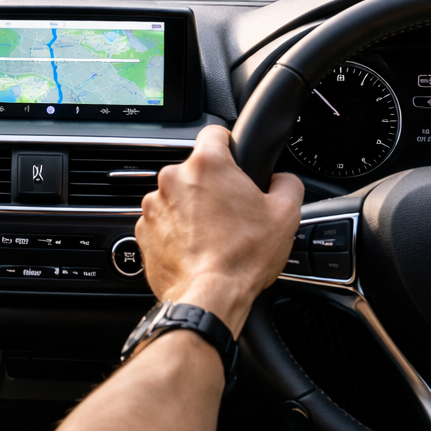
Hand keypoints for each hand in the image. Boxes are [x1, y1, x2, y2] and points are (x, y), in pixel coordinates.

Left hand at [135, 125, 302, 335]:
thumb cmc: (242, 257)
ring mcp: (154, 205)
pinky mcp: (142, 230)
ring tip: (214, 235)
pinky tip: (196, 248)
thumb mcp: (285, 215)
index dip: (229, 144)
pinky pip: (162, 221)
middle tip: (232, 211)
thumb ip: (288, 184)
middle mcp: (173, 178)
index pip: (215, 132)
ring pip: (177, 196)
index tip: (235, 158)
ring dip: (192, 209)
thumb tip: (282, 179)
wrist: (208, 297)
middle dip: (213, 186)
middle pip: (196, 170)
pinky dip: (176, 231)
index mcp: (207, 164)